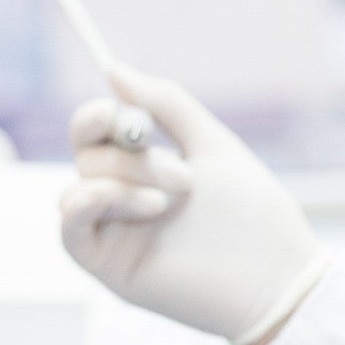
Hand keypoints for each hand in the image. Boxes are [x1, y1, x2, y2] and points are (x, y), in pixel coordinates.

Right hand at [60, 65, 330, 344]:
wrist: (275, 274)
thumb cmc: (252, 211)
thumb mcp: (210, 143)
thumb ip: (166, 104)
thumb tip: (114, 70)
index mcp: (144, 168)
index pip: (95, 132)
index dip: (99, 115)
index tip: (125, 113)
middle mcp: (123, 197)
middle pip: (87, 154)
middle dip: (133, 156)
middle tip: (184, 175)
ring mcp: (114, 231)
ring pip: (79, 185)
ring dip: (124, 180)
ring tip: (175, 200)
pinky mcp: (108, 265)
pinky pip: (69, 228)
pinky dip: (90, 203)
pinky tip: (143, 205)